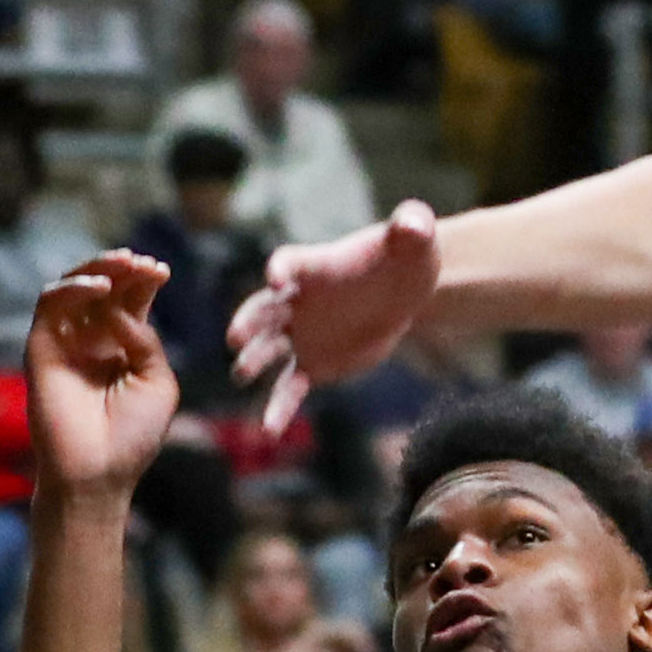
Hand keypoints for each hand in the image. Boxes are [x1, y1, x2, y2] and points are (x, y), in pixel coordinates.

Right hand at [26, 254, 178, 500]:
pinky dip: (73, 289)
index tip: (162, 270)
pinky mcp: (40, 348)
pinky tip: (99, 288)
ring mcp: (65, 342)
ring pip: (73, 287)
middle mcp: (93, 338)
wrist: (98, 471)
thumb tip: (120, 309)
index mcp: (124, 345)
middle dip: (123, 268)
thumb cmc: (134, 434)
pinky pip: (50, 306)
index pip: (130, 299)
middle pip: (103, 287)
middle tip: (143, 262)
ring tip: (124, 264)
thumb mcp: (158, 381)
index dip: (143, 281)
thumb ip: (145, 341)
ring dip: (97, 269)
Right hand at [230, 200, 440, 433]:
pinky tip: (272, 430)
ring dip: (255, 360)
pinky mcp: (313, 364)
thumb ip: (410, 225)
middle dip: (250, 321)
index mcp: (315, 267)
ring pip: (268, 348)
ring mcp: (300, 335)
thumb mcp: (412, 239)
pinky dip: (281, 407)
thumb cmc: (404, 258)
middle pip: (264, 309)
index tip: (277, 276)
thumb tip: (415, 221)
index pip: (291, 263)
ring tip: (243, 374)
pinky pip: (291, 386)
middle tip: (236, 336)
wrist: (404, 294)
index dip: (283, 268)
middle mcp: (296, 301)